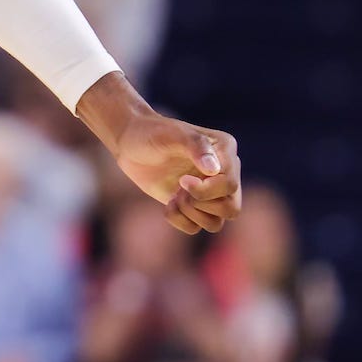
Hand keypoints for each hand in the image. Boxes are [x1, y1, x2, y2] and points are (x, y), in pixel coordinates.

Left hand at [76, 73, 242, 234]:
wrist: (130, 143)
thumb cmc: (152, 132)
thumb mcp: (173, 134)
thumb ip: (196, 146)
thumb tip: (214, 170)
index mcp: (225, 152)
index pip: (231, 184)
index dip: (207, 190)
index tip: (183, 180)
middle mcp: (223, 173)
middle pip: (231, 208)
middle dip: (202, 204)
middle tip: (181, 189)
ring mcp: (208, 192)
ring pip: (216, 223)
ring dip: (191, 213)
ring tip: (174, 196)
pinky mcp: (192, 206)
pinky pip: (196, 228)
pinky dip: (180, 220)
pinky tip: (168, 202)